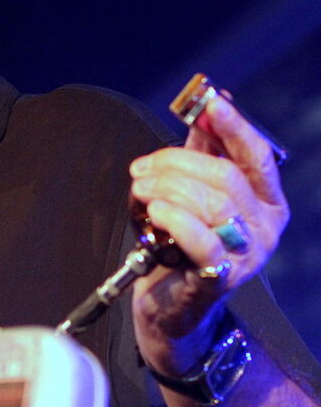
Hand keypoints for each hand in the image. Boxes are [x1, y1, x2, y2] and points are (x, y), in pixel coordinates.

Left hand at [128, 93, 288, 374]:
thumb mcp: (195, 189)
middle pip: (225, 177)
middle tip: (141, 168)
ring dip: (167, 189)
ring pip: (213, 204)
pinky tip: (155, 212)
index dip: (233, 127)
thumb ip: (205, 149)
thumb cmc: (182, 240)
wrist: (171, 302)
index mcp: (265, 199)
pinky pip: (203, 242)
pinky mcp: (221, 278)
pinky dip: (175, 219)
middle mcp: (264, 226)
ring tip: (141, 191)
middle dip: (175, 163)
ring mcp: (247, 255)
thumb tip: (210, 103)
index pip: (256, 155)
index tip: (209, 104)